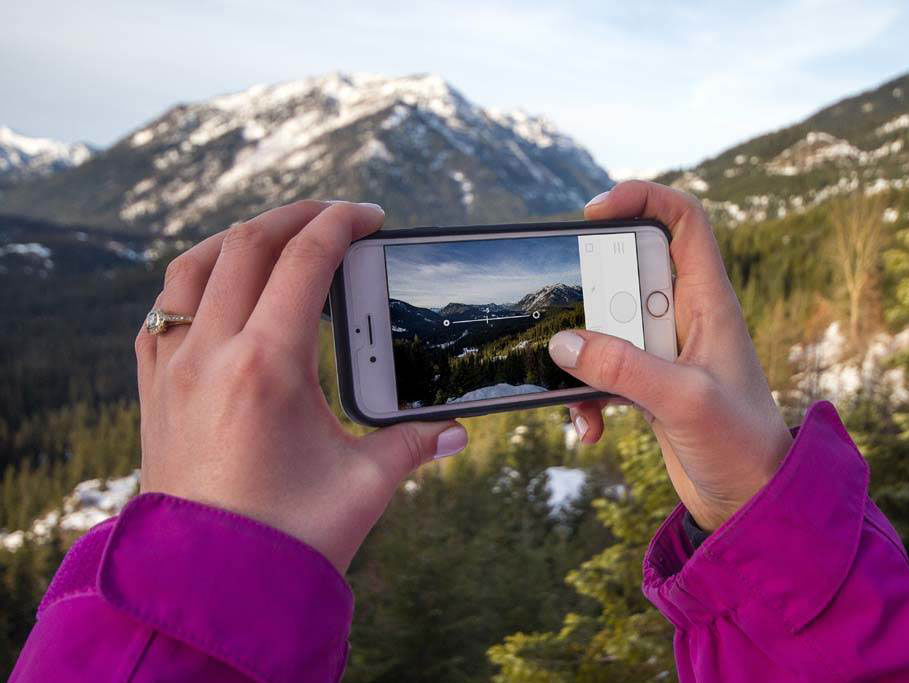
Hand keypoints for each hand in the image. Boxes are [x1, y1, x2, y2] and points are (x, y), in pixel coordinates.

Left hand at [135, 201, 467, 572]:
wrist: (208, 589)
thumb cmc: (288, 540)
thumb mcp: (365, 485)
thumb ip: (415, 444)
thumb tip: (458, 430)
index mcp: (266, 366)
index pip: (303, 260)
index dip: (341, 223)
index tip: (370, 216)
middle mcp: (209, 354)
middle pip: (247, 244)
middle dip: (296, 216)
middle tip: (336, 217)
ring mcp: (171, 370)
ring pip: (191, 266)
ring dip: (239, 238)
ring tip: (279, 237)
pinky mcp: (153, 391)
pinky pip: (162, 311)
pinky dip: (195, 282)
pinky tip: (222, 293)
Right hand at [551, 181, 791, 530]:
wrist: (751, 503)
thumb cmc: (741, 446)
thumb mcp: (683, 402)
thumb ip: (624, 369)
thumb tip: (564, 344)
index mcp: (710, 302)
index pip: (684, 221)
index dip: (643, 199)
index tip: (594, 213)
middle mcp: (686, 318)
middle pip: (627, 274)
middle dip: (591, 297)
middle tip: (575, 327)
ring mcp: (664, 353)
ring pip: (606, 326)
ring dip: (582, 357)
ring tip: (578, 395)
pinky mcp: (648, 385)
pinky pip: (603, 371)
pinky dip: (586, 395)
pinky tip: (590, 428)